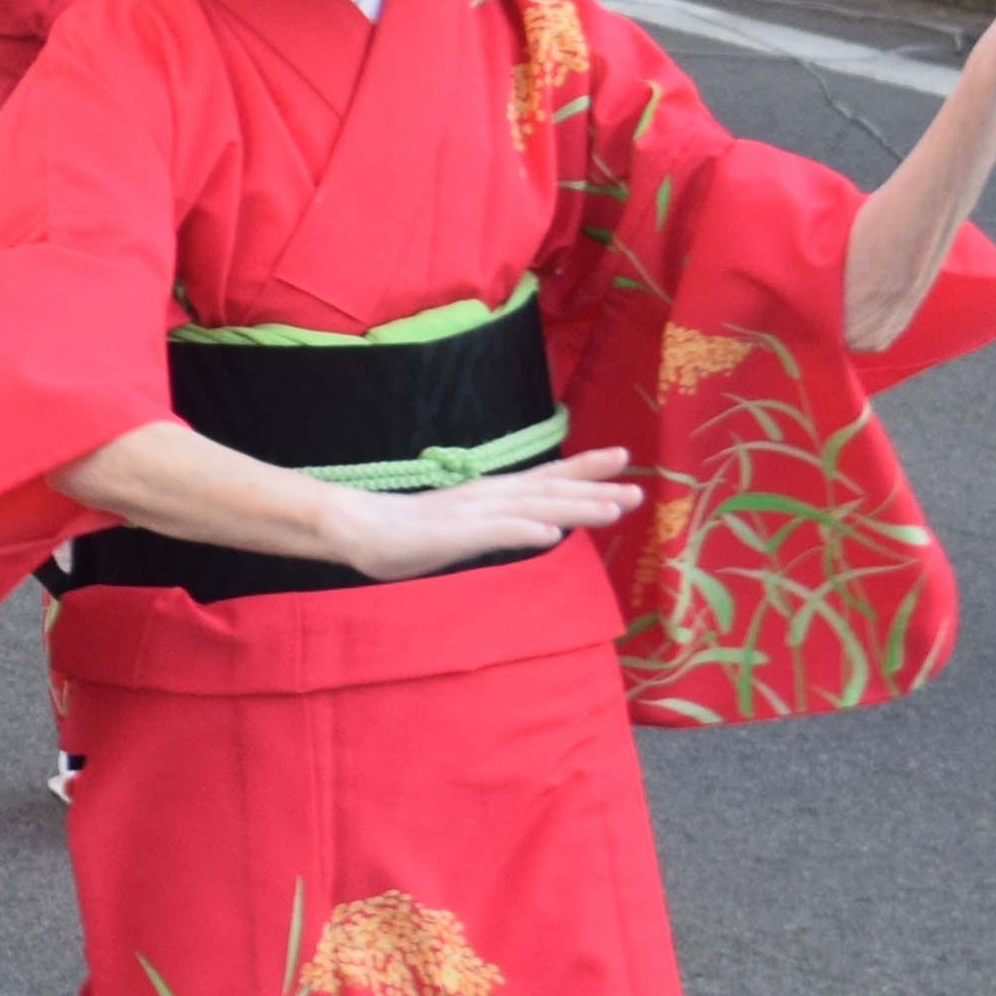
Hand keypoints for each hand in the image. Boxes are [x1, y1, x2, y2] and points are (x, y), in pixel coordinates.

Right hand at [325, 447, 640, 581]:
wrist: (356, 528)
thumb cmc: (403, 533)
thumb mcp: (461, 529)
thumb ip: (496, 526)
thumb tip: (537, 528)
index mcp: (491, 494)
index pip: (546, 478)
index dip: (584, 469)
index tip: (621, 459)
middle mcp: (489, 497)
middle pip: (550, 489)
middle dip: (595, 488)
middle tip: (638, 489)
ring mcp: (473, 514)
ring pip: (533, 508)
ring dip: (574, 507)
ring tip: (612, 508)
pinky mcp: (455, 534)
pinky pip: (494, 533)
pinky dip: (523, 532)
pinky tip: (550, 536)